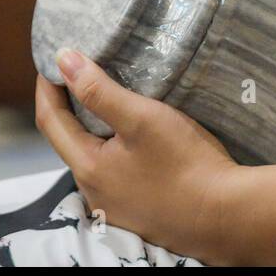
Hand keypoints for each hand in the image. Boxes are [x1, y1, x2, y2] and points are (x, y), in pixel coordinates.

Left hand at [34, 49, 240, 261]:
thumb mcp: (142, 118)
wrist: (227, 216)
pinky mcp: (137, 212)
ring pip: (91, 158)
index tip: (54, 59)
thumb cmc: (187, 164)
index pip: (50, 121)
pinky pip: (112, 174)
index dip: (48, 87)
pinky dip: (111, 148)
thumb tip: (64, 61)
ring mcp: (115, 207)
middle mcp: (94, 193)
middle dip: (67, 106)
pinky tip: (131, 138)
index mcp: (88, 169)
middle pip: (68, 141)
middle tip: (77, 73)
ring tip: (105, 99)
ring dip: (90, 128)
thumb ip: (100, 90)